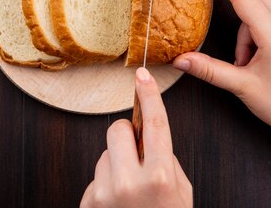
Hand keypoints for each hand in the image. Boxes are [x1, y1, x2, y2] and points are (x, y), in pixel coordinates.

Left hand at [80, 68, 191, 207]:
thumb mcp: (182, 193)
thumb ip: (168, 161)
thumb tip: (151, 137)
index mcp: (159, 177)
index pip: (156, 124)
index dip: (149, 95)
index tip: (142, 75)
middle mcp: (129, 182)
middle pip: (118, 129)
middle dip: (128, 138)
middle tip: (136, 155)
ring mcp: (105, 194)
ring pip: (104, 153)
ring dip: (115, 164)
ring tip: (128, 192)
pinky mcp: (89, 203)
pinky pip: (96, 177)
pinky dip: (105, 185)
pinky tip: (117, 205)